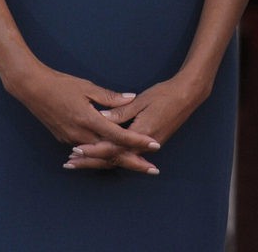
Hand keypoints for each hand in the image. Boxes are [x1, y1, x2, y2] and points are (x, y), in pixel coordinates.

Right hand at [2, 62, 160, 173]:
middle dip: (133, 161)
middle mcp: (80, 134)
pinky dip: (101, 155)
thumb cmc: (61, 84)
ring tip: (137, 164)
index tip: (154, 144)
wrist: (32, 89)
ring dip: (118, 160)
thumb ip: (109, 97)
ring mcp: (71, 139)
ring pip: (99, 155)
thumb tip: (130, 99)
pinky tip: (111, 156)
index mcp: (88, 120)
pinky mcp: (65, 138)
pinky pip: (88, 151)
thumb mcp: (87, 87)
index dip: (138, 141)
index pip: (119, 135)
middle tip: (152, 169)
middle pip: (111, 153)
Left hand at [64, 72, 210, 172]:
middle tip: (69, 163)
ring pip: (118, 159)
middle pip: (112, 158)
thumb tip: (103, 116)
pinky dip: (110, 157)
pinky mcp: (149, 144)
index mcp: (140, 132)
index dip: (92, 149)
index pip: (112, 146)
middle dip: (90, 161)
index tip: (75, 150)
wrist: (187, 96)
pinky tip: (99, 157)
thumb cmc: (165, 94)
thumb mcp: (142, 99)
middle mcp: (143, 145)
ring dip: (97, 161)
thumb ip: (122, 110)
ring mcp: (147, 146)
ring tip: (78, 162)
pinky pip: (126, 155)